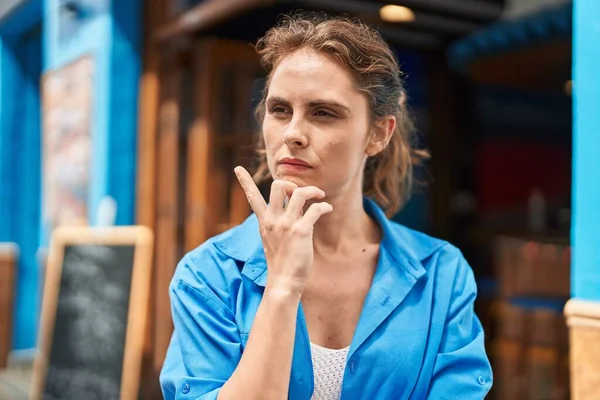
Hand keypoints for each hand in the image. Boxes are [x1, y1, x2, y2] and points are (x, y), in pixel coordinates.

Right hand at [234, 166, 332, 294]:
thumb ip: (277, 222)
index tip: (237, 167)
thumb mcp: (272, 240)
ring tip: (319, 196)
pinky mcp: (301, 231)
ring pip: (299, 192)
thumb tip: (289, 208)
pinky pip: (315, 209)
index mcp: (264, 222)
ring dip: (312, 191)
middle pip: (278, 186)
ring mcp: (286, 225)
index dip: (244, 181)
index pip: (252, 197)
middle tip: (301, 192)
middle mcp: (273, 220)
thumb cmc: (281, 263)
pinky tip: (327, 210)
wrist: (284, 282)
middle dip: (292, 183)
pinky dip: (324, 206)